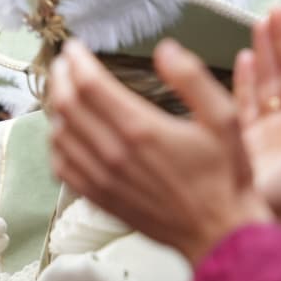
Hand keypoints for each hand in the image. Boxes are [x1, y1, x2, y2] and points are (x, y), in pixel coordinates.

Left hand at [47, 39, 272, 265]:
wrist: (217, 232)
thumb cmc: (225, 176)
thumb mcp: (225, 118)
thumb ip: (193, 79)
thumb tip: (165, 49)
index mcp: (140, 129)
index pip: (89, 85)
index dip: (76, 62)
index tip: (74, 48)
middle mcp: (112, 153)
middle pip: (67, 106)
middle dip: (60, 78)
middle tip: (63, 63)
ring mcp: (101, 178)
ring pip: (59, 134)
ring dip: (55, 108)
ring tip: (62, 91)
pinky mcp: (97, 197)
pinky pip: (61, 166)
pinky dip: (55, 144)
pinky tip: (63, 133)